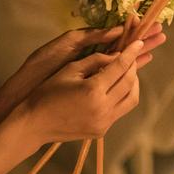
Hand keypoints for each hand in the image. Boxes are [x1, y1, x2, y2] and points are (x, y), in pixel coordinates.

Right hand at [15, 40, 145, 142]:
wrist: (35, 123)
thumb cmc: (48, 92)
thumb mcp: (70, 69)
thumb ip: (96, 60)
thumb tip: (117, 56)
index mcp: (93, 90)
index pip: (120, 67)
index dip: (131, 53)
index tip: (139, 43)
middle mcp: (102, 108)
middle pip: (129, 83)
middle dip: (133, 66)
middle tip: (132, 56)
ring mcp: (104, 122)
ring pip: (131, 99)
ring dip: (133, 84)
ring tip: (126, 73)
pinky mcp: (102, 131)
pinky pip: (120, 111)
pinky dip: (123, 97)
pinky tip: (116, 88)